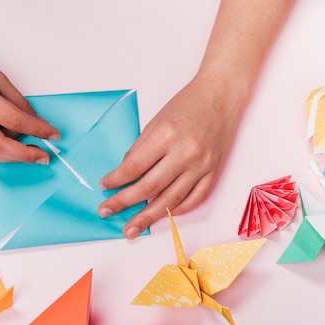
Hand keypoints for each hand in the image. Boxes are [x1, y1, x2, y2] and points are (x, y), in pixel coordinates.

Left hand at [98, 75, 247, 237]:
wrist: (221, 96)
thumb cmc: (187, 104)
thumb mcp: (156, 120)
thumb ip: (140, 148)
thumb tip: (125, 174)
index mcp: (166, 135)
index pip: (133, 167)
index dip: (115, 180)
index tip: (103, 186)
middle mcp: (185, 153)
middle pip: (148, 188)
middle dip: (123, 203)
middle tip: (105, 211)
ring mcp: (201, 166)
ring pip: (170, 200)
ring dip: (147, 217)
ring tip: (131, 229)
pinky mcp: (213, 173)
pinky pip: (193, 199)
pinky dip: (176, 210)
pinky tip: (161, 215)